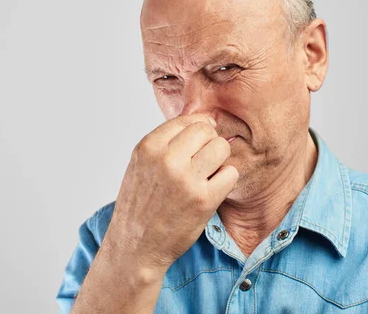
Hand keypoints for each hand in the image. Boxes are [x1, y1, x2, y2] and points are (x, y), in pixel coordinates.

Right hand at [104, 113, 238, 275]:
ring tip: (208, 174)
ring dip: (220, 160)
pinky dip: (226, 180)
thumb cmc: (141, 205)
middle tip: (203, 161)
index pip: (188, 120)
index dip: (199, 129)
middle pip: (207, 131)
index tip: (200, 141)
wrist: (135, 246)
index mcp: (149, 147)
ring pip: (222, 148)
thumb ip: (166, 141)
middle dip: (210, 143)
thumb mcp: (141, 164)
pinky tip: (213, 189)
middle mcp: (167, 159)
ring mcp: (187, 179)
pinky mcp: (205, 200)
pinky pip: (231, 173)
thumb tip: (204, 120)